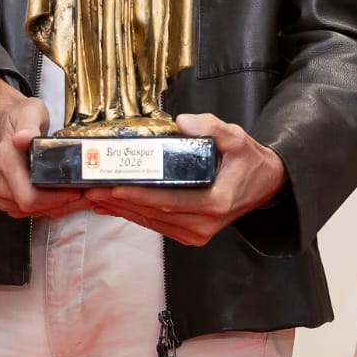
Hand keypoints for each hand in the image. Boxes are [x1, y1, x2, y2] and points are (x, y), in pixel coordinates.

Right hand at [0, 76, 86, 219]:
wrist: (2, 121)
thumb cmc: (18, 118)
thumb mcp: (28, 113)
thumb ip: (28, 126)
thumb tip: (22, 139)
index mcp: (7, 162)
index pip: (30, 197)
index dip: (56, 199)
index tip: (76, 190)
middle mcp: (2, 181)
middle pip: (35, 208)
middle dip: (64, 204)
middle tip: (86, 194)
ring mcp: (3, 192)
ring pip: (34, 212)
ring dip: (60, 207)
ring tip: (79, 195)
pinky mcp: (7, 199)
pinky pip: (31, 212)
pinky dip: (50, 207)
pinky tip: (64, 197)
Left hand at [83, 113, 285, 246]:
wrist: (265, 184)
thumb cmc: (248, 161)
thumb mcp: (236, 137)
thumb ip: (212, 127)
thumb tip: (182, 122)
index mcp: (215, 203)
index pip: (168, 201)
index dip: (137, 196)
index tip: (112, 188)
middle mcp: (205, 224)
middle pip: (154, 214)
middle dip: (120, 202)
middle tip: (90, 189)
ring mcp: (198, 233)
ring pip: (152, 222)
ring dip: (122, 210)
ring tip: (94, 197)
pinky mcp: (192, 234)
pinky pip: (158, 225)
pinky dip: (135, 215)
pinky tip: (113, 206)